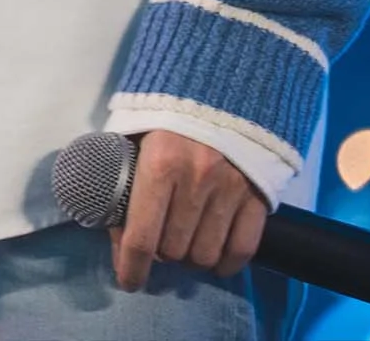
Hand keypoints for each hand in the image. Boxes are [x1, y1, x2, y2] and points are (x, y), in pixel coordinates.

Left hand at [112, 130, 266, 290]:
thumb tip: (112, 231)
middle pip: (173, 249)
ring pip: (206, 254)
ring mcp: (230, 190)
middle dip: (161, 253)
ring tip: (183, 242)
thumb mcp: (130, 138)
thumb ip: (119, 180)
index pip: (141, 237)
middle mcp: (195, 180)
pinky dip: (227, 263)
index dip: (132, 267)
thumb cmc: (163, 116)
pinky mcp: (257, 196)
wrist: (218, 89)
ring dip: (191, 257)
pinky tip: (215, 260)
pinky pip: (243, 249)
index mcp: (157, 165)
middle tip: (157, 242)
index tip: (128, 281)